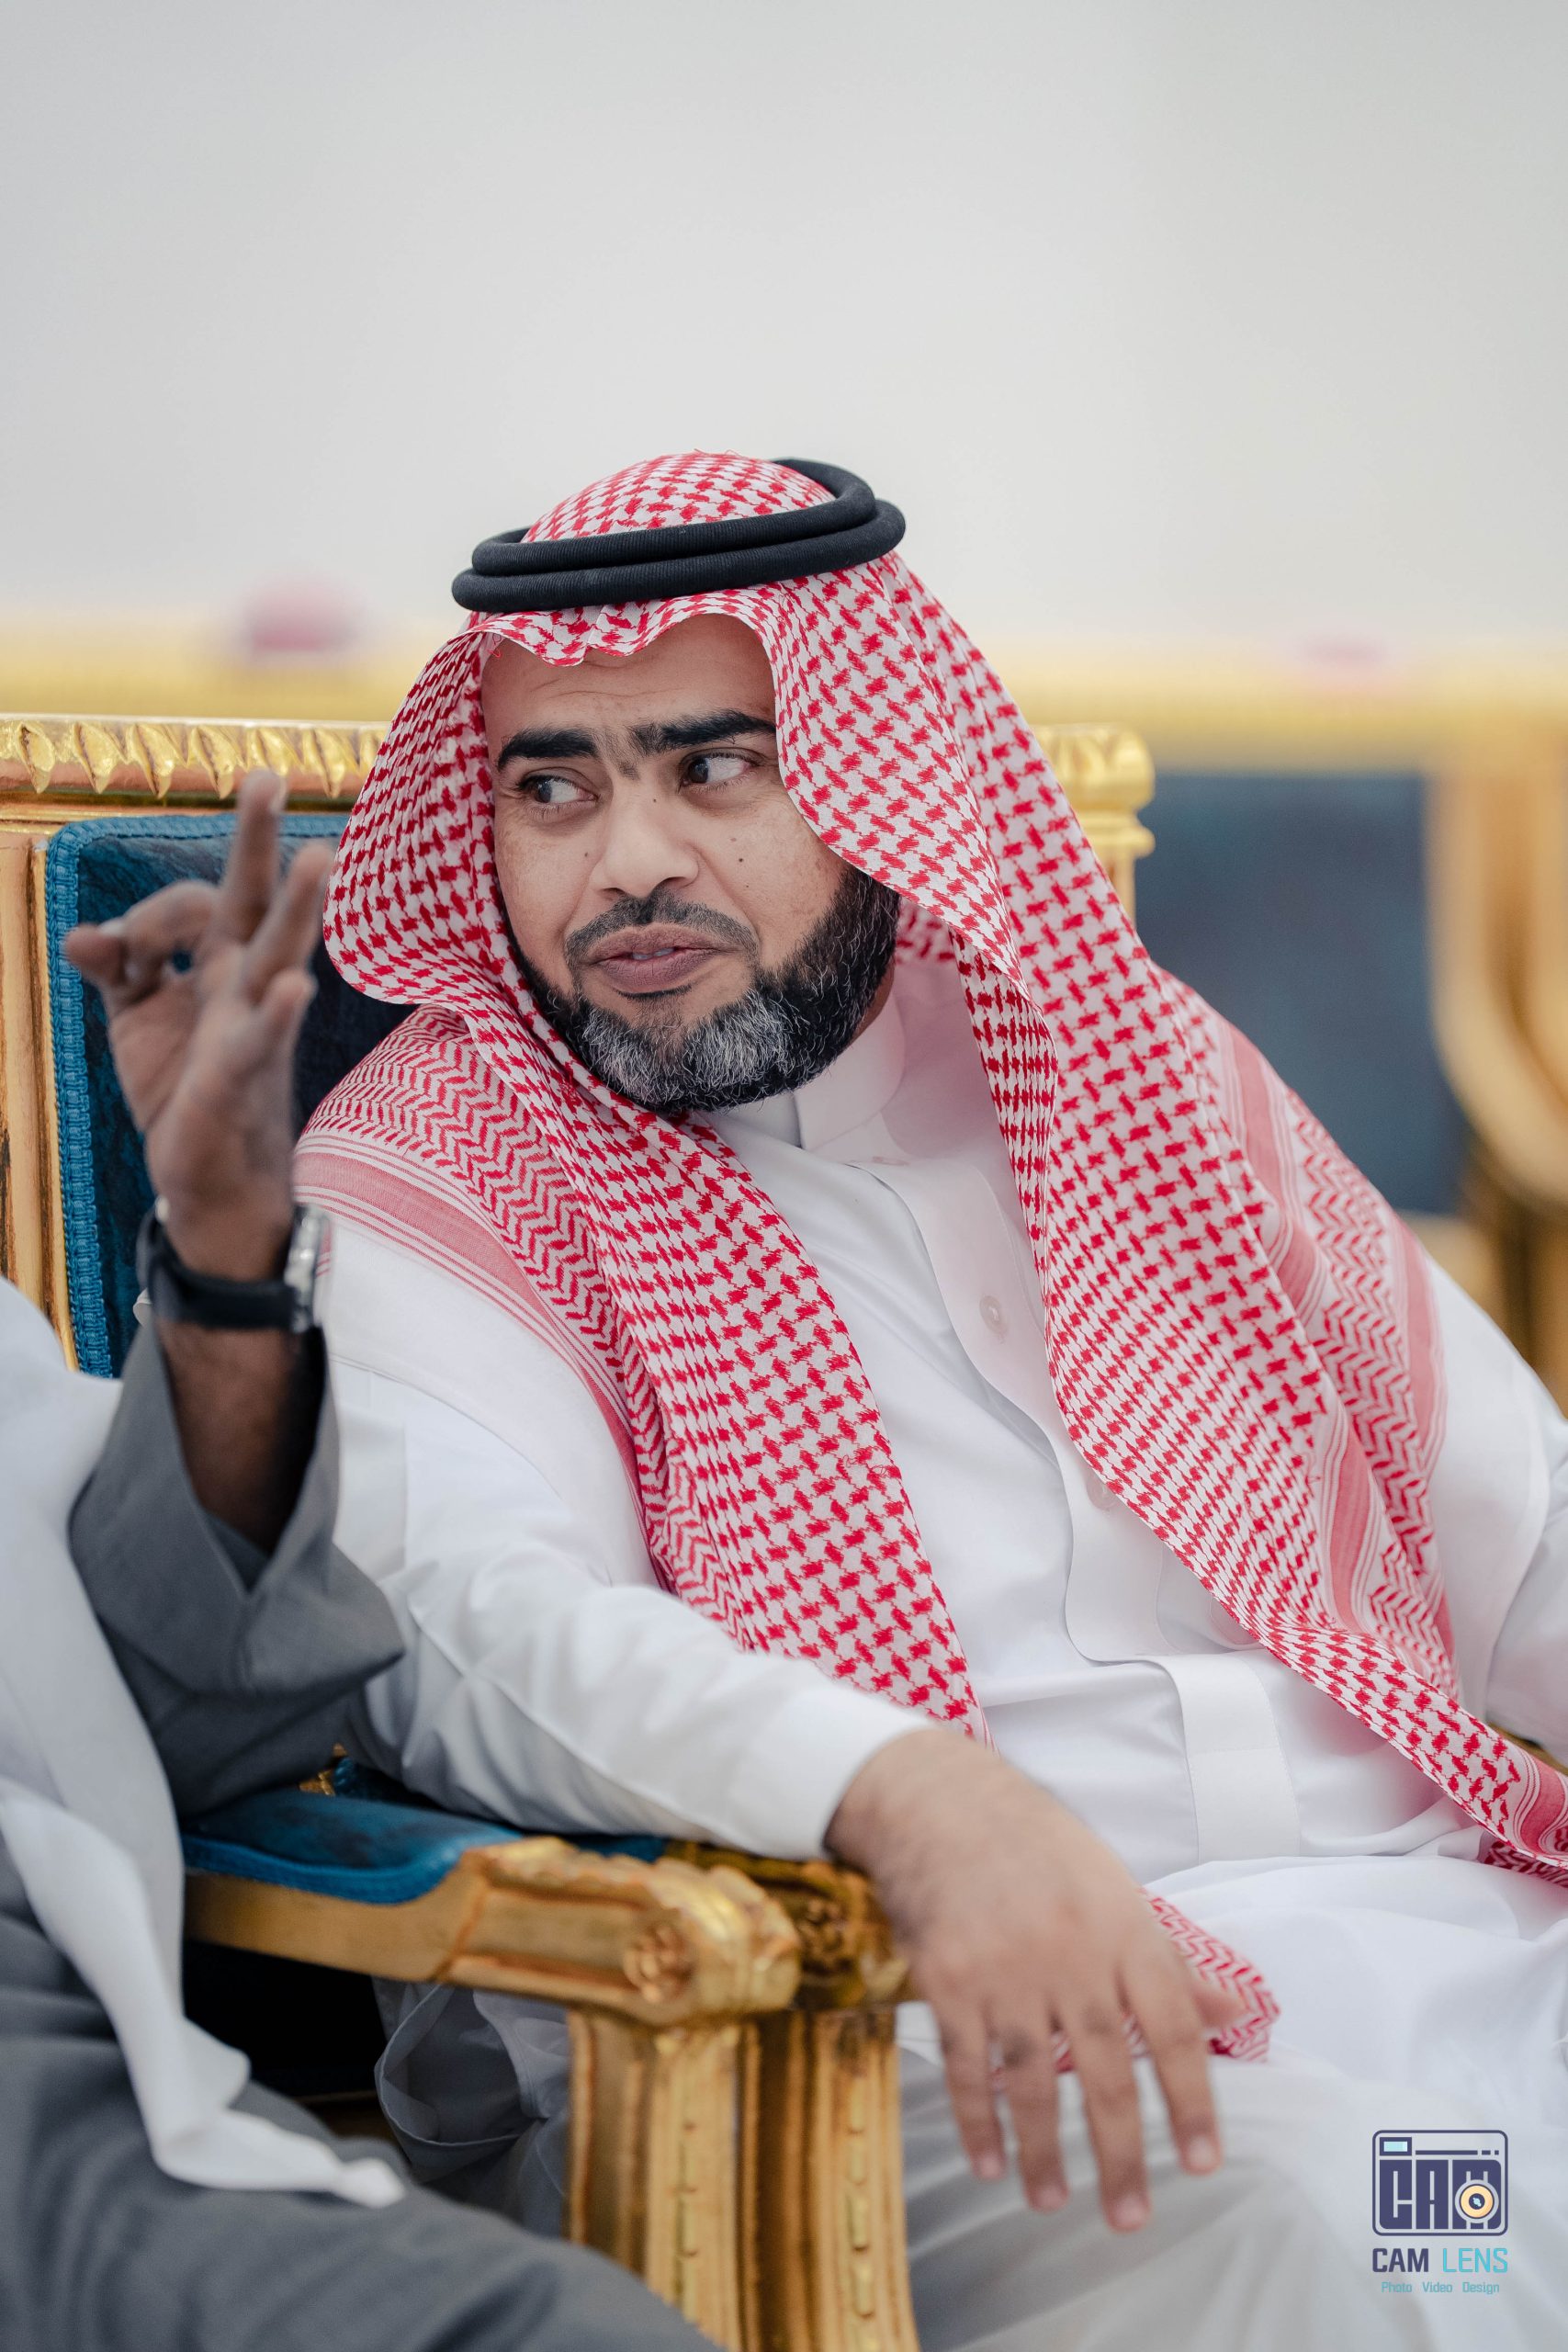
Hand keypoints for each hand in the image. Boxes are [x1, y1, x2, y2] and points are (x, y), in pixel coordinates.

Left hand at [62, 772, 333, 1279]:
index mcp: (216, 963)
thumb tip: (82, 935)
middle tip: (268, 776)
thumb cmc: (182, 1085)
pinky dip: (277, 1014)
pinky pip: (264, 1039)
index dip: (148, 915)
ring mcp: (251, 1025)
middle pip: (254, 900)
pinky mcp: (243, 1075)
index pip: (190, 905)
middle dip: (257, 840)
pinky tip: (294, 989)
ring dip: (298, 908)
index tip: (119, 952)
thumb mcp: (135, 1016)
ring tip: (318, 857)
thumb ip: (115, 966)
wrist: (208, 1176)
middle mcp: (242, 984)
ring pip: (277, 955)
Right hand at [826, 1728, 1241, 2230]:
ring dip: (1043, 2149)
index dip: (1191, 2099)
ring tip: (1053, 2201)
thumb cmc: (1037, 1844)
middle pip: (1104, 2068)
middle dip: (1120, 2151)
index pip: (1171, 2026)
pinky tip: (990, 2162)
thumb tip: (1233, 2010)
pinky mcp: (947, 1980)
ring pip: (1032, 2078)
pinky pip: (968, 2065)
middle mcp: (1070, 1953)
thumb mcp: (1114, 1886)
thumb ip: (1169, 1959)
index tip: (1202, 2162)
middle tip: (1131, 2216)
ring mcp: (1005, 1969)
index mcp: (1122, 1927)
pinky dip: (979, 2119)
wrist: (939, 1802)